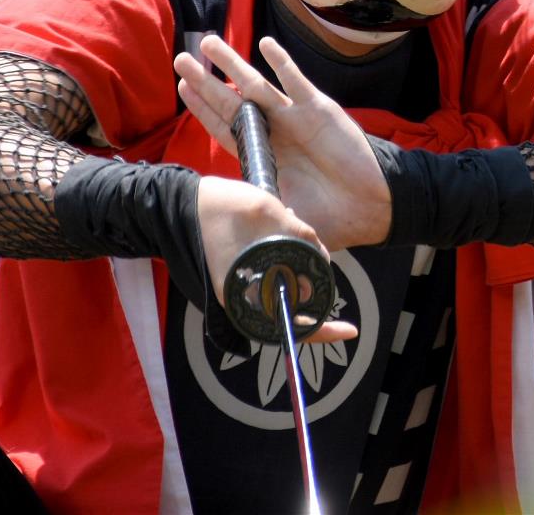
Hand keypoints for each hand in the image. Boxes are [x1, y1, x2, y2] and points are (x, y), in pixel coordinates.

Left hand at [174, 35, 391, 251]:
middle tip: (182, 59)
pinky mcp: (319, 109)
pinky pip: (296, 81)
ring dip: (233, 65)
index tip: (183, 87)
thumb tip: (231, 224)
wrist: (370, 207)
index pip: (224, 127)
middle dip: (206, 81)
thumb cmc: (329, 217)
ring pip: (256, 85)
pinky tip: (265, 45)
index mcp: (262, 157)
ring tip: (209, 42)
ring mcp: (295, 118)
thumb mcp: (282, 216)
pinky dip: (282, 63)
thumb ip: (259, 211)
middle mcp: (274, 133)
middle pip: (231, 102)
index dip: (203, 108)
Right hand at [196, 176, 357, 344]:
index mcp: (245, 299)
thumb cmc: (222, 209)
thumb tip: (322, 260)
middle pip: (296, 302)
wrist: (182, 202)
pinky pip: (275, 270)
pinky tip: (283, 223)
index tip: (351, 331)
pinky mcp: (243, 274)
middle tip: (312, 245)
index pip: (293, 326)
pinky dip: (286, 252)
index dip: (325, 330)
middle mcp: (244, 302)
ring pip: (288, 283)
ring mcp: (243, 288)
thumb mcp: (268, 213)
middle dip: (312, 275)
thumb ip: (300, 239)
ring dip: (298, 257)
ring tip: (288, 222)